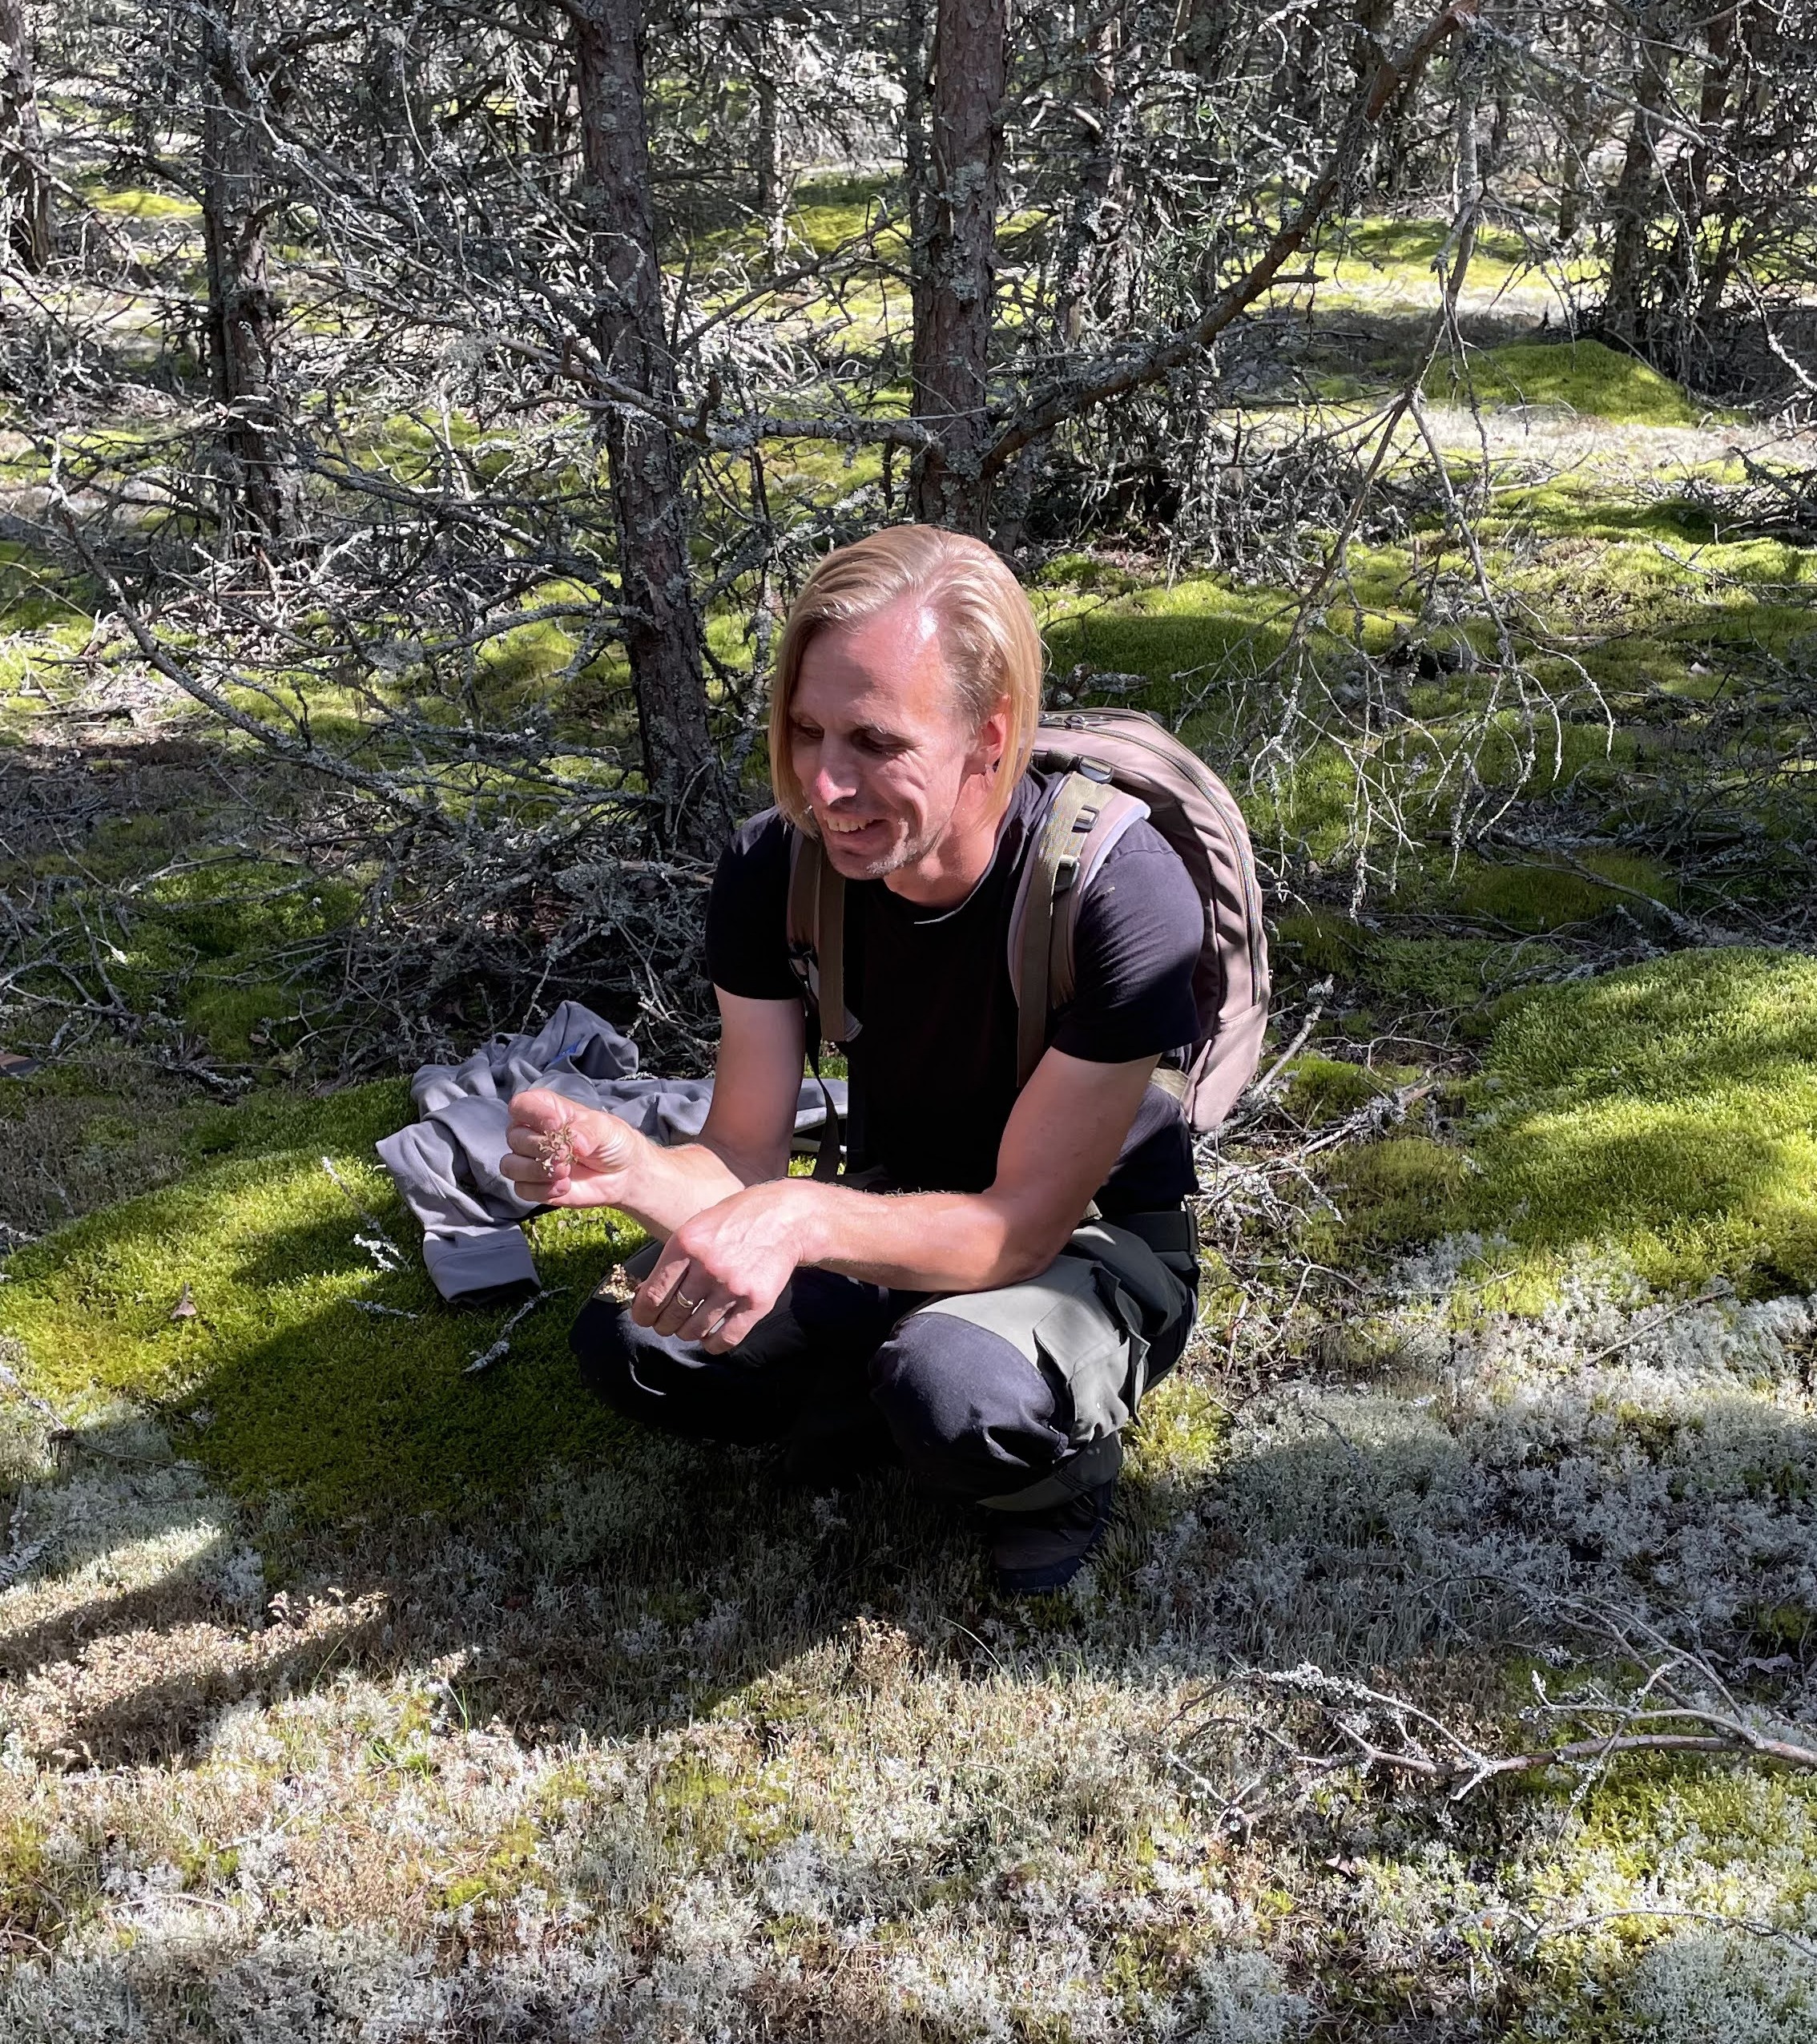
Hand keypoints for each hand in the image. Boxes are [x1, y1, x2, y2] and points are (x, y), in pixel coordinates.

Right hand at [500, 1089, 641, 1207]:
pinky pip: (521, 1189)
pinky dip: (542, 1190)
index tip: (556, 1126)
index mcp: (546, 1110)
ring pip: (510, 1165)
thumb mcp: (606, 1129)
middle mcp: (532, 1133)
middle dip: (542, 1149)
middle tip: (567, 1155)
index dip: (534, 1115)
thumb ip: (589, 1131)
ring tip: (565, 1172)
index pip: (521, 1104)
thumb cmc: (611, 1141)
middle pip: (515, 1137)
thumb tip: (574, 1141)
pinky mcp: (534, 1185)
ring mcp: (530, 1160)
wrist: (623, 1173)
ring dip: (537, 1171)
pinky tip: (565, 1186)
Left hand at [632, 1181, 812, 1352]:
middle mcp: (707, 1267)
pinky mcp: (756, 1302)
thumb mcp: (698, 1226)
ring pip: (696, 1329)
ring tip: (689, 1328)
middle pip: (672, 1315)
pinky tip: (710, 1338)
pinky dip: (714, 1344)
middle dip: (664, 1325)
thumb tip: (646, 1293)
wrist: (784, 1218)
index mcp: (686, 1244)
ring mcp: (733, 1286)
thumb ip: (674, 1257)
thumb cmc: (736, 1220)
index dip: (643, 1313)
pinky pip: (727, 1338)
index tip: (643, 1318)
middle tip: (665, 1325)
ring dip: (687, 1334)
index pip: (653, 1294)